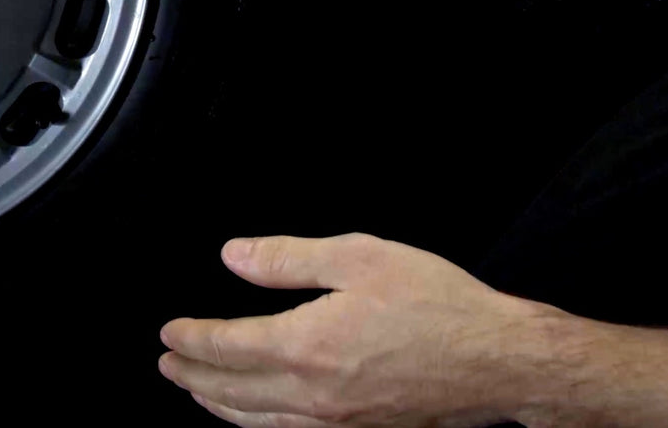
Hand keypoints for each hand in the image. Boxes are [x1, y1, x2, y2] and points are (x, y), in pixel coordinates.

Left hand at [159, 234, 555, 427]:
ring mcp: (335, 422)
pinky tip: (255, 417)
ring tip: (197, 392)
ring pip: (256, 422)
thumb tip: (234, 257)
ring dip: (217, 406)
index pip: (225, 347)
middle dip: (191, 377)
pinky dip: (257, 426)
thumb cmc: (440, 306)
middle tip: (167, 364)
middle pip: (230, 392)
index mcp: (306, 346)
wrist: (500, 362)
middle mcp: (313, 394)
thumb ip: (288, 259)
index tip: (169, 332)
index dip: (190, 339)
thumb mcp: (361, 259)